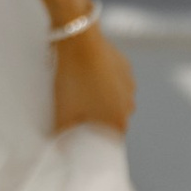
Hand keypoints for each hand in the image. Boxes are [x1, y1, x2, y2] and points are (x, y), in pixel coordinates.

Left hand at [52, 20, 134, 136]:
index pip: (110, 142)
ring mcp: (129, 85)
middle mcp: (129, 106)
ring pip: (114, 100)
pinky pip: (115, 81)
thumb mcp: (64, 112)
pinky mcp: (125, 66)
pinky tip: (87, 76)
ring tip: (81, 93)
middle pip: (113, 121)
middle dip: (98, 121)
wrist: (80, 41)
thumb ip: (65, 135)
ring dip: (101, 100)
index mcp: (118, 121)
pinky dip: (104, 83)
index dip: (95, 140)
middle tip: (77, 114)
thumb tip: (61, 150)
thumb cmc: (73, 79)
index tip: (82, 137)